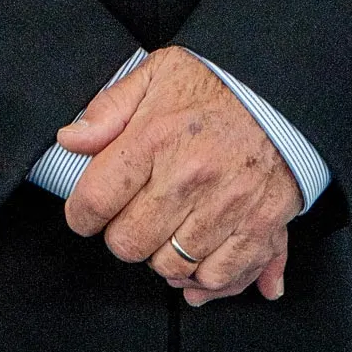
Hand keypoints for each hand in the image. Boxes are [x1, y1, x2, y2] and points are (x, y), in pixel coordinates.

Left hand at [56, 46, 300, 304]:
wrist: (282, 93)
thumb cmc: (216, 86)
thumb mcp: (156, 74)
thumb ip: (108, 109)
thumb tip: (69, 141)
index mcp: (155, 138)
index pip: (94, 201)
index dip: (82, 213)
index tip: (89, 210)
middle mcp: (189, 177)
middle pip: (128, 244)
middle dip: (123, 233)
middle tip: (136, 212)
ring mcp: (225, 207)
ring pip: (168, 266)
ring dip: (162, 253)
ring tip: (170, 226)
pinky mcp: (258, 228)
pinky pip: (216, 277)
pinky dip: (203, 275)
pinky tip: (198, 253)